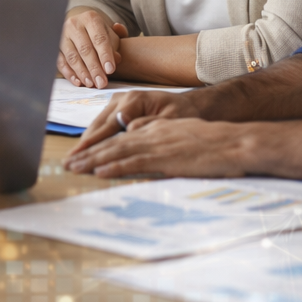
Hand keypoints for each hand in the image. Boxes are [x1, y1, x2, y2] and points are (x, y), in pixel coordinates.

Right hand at [58, 7, 127, 87]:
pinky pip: (60, 61)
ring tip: (91, 83)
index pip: (99, 38)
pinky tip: (78, 82)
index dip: (105, 55)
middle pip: (85, 49)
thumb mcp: (110, 33)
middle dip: (94, 68)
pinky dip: (69, 73)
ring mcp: (62, 35)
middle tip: (101, 83)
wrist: (80, 25)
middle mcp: (74, 24)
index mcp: (90, 18)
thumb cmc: (98, 32)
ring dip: (82, 72)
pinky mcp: (55, 46)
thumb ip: (116, 45)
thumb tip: (117, 58)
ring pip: (72, 56)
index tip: (110, 70)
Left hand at [64, 117, 250, 178]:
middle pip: (112, 142)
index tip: (81, 154)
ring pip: (117, 151)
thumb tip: (135, 134)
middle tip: (67, 163)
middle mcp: (151, 133)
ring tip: (74, 168)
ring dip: (93, 161)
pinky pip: (133, 162)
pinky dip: (114, 167)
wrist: (233, 142)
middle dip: (87, 153)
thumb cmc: (213, 143)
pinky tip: (99, 172)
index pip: (120, 136)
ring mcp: (156, 144)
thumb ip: (156, 134)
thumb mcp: (179, 133)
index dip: (98, 145)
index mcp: (154, 128)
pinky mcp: (164, 158)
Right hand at [70, 88, 206, 151]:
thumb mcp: (172, 120)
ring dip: (85, 143)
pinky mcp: (117, 107)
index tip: (82, 157)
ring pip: (97, 124)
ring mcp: (117, 101)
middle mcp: (122, 98)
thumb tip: (126, 126)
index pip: (108, 127)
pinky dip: (93, 138)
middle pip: (98, 125)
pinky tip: (85, 150)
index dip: (94, 144)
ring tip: (72, 159)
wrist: (189, 104)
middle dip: (83, 146)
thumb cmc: (183, 113)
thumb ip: (150, 123)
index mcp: (134, 101)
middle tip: (68, 163)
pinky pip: (102, 124)